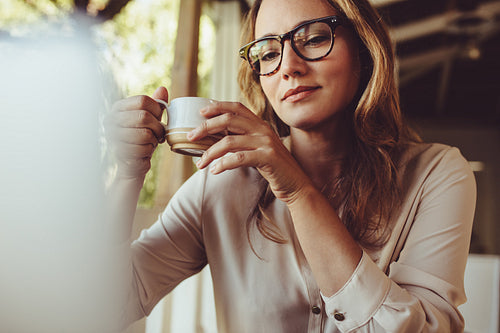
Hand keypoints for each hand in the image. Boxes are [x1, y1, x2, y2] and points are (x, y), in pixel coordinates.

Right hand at [105, 87, 167, 178]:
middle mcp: (111, 119)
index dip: (157, 110)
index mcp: (118, 107)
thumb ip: (156, 104)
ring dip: (153, 140)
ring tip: (150, 142)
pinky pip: (143, 148)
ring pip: (145, 134)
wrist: (132, 162)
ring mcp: (112, 135)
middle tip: (158, 134)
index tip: (158, 119)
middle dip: (157, 128)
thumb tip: (162, 89)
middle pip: (144, 116)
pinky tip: (144, 151)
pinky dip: (149, 151)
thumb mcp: (151, 119)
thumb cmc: (142, 138)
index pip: (143, 100)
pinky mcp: (117, 151)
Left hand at [189, 101, 312, 203]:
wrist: (296, 184)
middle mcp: (263, 129)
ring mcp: (266, 143)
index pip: (236, 107)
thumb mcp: (258, 148)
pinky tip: (215, 170)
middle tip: (191, 137)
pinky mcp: (267, 158)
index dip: (217, 106)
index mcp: (260, 124)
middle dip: (206, 127)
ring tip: (200, 163)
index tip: (200, 112)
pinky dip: (223, 164)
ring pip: (230, 141)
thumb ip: (243, 140)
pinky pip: (239, 158)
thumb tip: (216, 138)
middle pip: (229, 120)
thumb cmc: (274, 168)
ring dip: (210, 152)